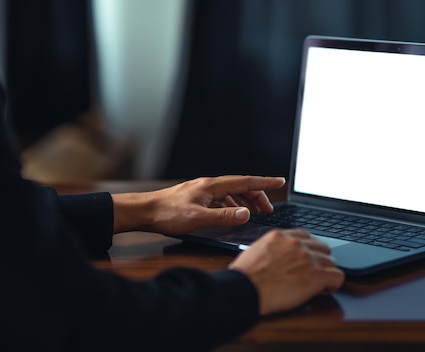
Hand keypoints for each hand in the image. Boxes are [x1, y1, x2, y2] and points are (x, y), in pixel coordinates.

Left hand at [111, 175, 285, 234]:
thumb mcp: (198, 218)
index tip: (280, 181)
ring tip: (255, 213)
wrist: (144, 212)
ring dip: (246, 201)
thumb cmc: (167, 214)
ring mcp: (203, 190)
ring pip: (232, 193)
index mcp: (212, 186)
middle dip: (257, 196)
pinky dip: (233, 205)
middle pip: (240, 186)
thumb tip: (246, 214)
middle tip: (268, 210)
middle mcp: (209, 185)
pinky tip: (233, 214)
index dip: (264, 183)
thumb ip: (224, 217)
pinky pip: (222, 199)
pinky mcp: (198, 198)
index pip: (245, 181)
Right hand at [229, 229, 344, 315]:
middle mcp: (296, 244)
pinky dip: (333, 284)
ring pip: (331, 263)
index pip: (306, 237)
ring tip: (318, 284)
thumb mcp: (255, 250)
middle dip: (320, 260)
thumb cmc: (244, 276)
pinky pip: (337, 277)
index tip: (309, 257)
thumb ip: (272, 248)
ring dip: (326, 273)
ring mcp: (307, 259)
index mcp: (281, 236)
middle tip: (313, 273)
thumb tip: (278, 256)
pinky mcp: (315, 276)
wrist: (244, 289)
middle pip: (322, 248)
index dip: (310, 249)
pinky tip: (325, 289)